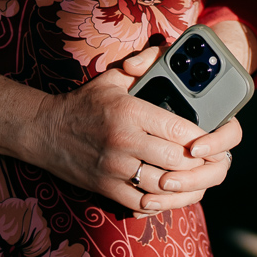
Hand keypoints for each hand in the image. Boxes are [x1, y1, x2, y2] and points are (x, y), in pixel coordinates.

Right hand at [25, 45, 241, 216]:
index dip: (200, 136)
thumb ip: (144, 65)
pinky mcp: (105, 187)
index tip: (212, 136)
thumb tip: (168, 53)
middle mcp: (123, 141)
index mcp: (129, 112)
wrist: (44, 131)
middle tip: (210, 159)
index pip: (176, 127)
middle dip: (197, 162)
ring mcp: (114, 168)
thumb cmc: (85, 103)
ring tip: (196, 177)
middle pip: (174, 159)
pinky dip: (159, 202)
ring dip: (183, 184)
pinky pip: (140, 202)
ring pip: (161, 184)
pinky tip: (171, 194)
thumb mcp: (113, 78)